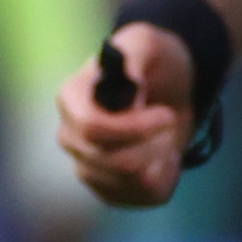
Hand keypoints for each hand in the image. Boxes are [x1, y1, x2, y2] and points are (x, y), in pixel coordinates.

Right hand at [56, 22, 198, 206]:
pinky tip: (165, 157)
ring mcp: (86, 166)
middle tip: (170, 120)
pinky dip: (165, 178)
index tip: (166, 115)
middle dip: (154, 144)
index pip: (92, 128)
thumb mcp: (147, 43)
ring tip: (165, 136)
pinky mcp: (108, 189)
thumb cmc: (152, 60)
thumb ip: (134, 56)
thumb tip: (128, 89)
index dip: (134, 129)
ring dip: (160, 159)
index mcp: (71, 99)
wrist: (166, 87)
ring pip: (130, 183)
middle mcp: (70, 136)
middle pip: (113, 162)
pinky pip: (143, 198)